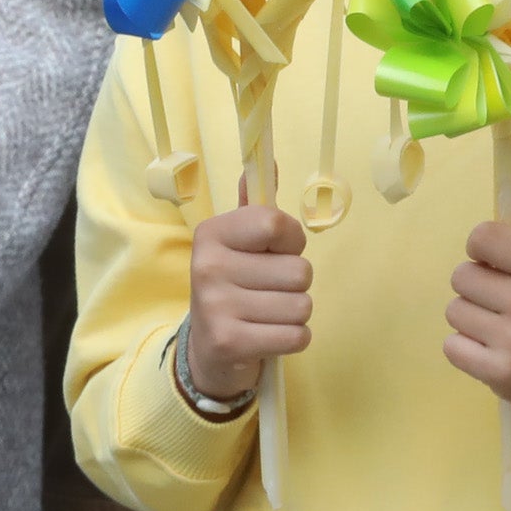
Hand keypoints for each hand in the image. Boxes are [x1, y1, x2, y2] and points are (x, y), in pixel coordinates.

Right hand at [185, 203, 312, 406]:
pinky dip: (293, 338)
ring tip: (268, 315)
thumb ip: (256, 208)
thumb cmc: (235, 287)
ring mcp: (216, 306)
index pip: (277, 224)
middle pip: (299, 271)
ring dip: (294, 314)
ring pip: (302, 305)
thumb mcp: (239, 245)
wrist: (208, 350)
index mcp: (212, 233)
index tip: (275, 252)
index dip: (292, 241)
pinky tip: (269, 336)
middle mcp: (208, 266)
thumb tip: (269, 160)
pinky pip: (297, 336)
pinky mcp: (229, 342)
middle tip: (268, 292)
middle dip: (295, 285)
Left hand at [447, 184, 510, 421]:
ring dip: (472, 315)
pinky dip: (466, 346)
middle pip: (462, 275)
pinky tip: (493, 347)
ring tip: (501, 324)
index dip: (485, 246)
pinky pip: (452, 346)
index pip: (484, 237)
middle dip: (479, 283)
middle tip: (505, 298)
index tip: (498, 260)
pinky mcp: (498, 374)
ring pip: (454, 310)